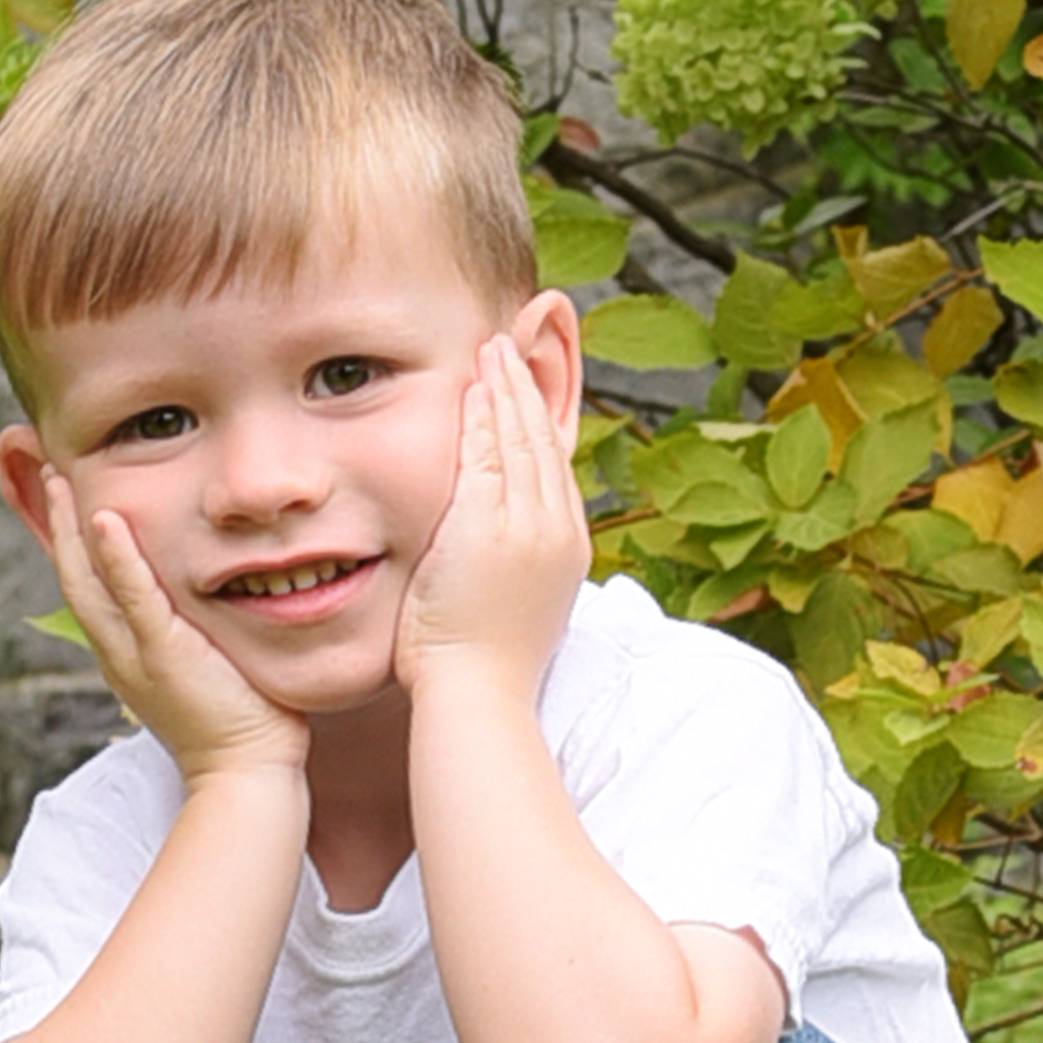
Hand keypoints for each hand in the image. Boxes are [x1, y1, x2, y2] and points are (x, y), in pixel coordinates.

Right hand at [43, 471, 309, 787]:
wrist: (244, 774)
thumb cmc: (241, 726)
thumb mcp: (207, 670)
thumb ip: (197, 636)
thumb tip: (212, 606)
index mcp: (126, 657)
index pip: (90, 593)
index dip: (74, 548)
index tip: (68, 506)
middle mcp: (118, 655)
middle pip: (73, 580)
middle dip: (58, 527)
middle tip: (49, 477)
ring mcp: (136, 655)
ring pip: (88, 584)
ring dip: (71, 529)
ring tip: (59, 481)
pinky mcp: (165, 654)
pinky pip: (135, 597)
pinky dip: (117, 558)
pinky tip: (105, 520)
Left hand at [396, 336, 589, 703]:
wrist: (479, 696)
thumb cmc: (483, 667)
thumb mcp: (513, 607)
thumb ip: (512, 567)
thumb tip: (500, 559)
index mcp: (567, 550)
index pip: (557, 470)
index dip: (543, 423)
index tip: (528, 391)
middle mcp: (558, 532)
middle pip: (548, 444)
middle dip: (531, 390)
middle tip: (516, 346)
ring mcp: (529, 528)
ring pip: (523, 441)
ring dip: (508, 390)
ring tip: (495, 350)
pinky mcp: (491, 527)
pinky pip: (491, 456)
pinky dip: (485, 416)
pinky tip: (475, 385)